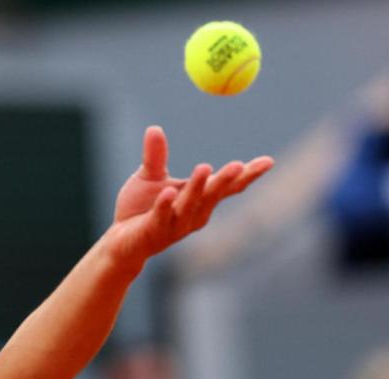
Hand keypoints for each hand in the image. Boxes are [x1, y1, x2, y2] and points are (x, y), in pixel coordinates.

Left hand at [105, 126, 273, 267]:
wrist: (119, 239)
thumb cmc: (140, 208)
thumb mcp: (149, 177)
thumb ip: (156, 156)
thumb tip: (154, 128)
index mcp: (199, 199)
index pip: (228, 187)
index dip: (248, 175)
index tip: (268, 161)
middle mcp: (194, 214)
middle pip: (214, 196)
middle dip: (226, 181)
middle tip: (238, 165)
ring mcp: (175, 225)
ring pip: (190, 205)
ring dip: (198, 187)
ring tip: (204, 168)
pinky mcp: (154, 232)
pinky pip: (162, 217)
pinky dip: (166, 206)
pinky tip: (169, 194)